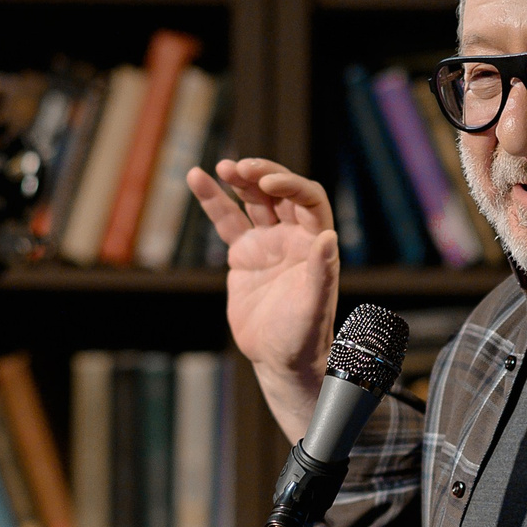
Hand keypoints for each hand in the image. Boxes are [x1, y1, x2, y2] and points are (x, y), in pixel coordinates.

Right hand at [186, 158, 337, 439]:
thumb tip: (329, 239)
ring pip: (252, 202)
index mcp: (315, 242)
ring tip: (221, 167)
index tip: (266, 184)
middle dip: (261, 175)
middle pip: (279, 192)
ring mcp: (267, 242)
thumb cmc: (303, 337)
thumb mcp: (314, 307)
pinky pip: (227, 220)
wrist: (279, 359)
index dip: (290, 185)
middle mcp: (293, 236)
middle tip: (239, 168)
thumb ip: (322, 273)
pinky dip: (212, 199)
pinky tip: (197, 178)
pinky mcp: (244, 254)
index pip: (308, 199)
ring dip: (238, 181)